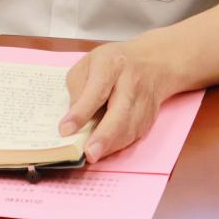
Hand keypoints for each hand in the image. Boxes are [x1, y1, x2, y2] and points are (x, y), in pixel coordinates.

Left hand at [58, 37, 175, 162]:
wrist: (153, 62)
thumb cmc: (114, 62)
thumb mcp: (88, 62)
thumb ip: (77, 86)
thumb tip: (73, 117)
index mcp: (111, 64)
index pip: (96, 90)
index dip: (81, 112)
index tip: (66, 130)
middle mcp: (130, 82)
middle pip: (120, 112)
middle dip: (104, 136)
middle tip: (88, 153)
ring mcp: (143, 101)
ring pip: (129, 127)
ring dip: (111, 145)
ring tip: (93, 155)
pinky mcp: (149, 116)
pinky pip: (134, 135)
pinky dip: (119, 145)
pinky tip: (105, 150)